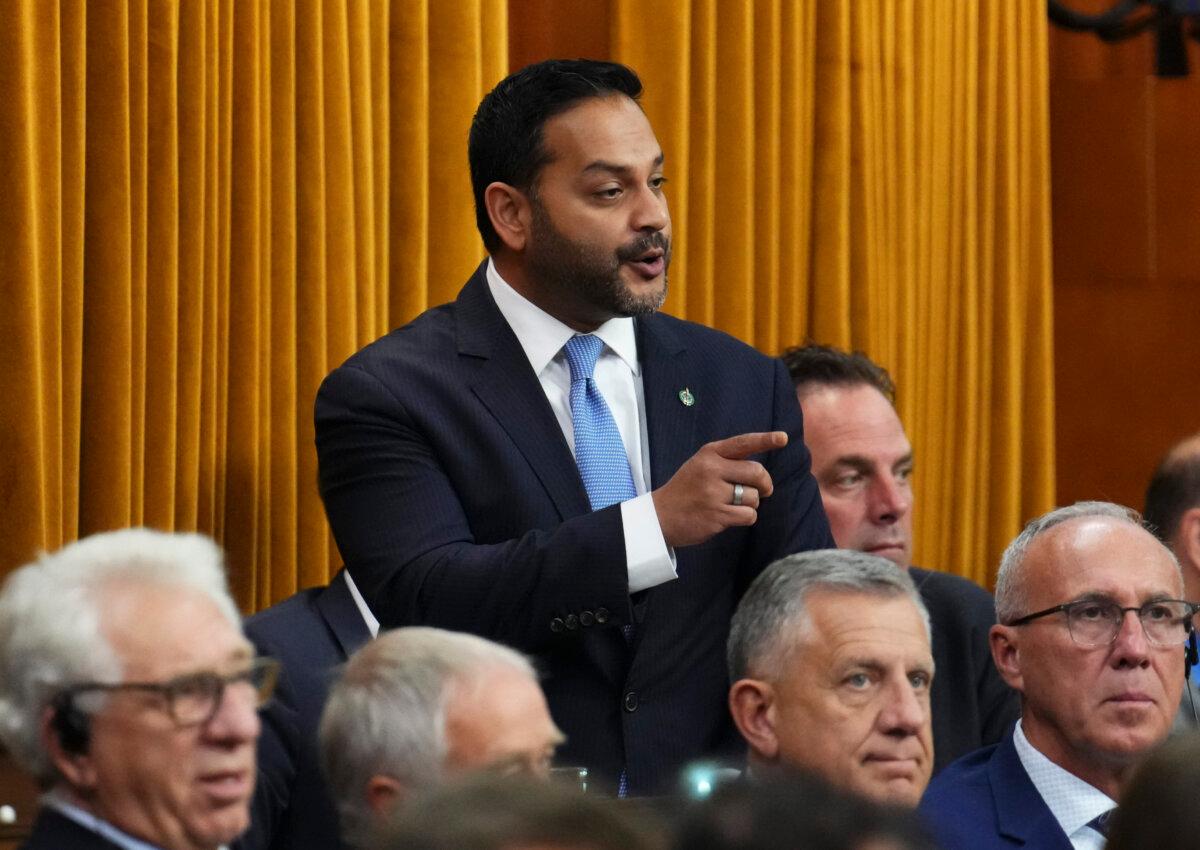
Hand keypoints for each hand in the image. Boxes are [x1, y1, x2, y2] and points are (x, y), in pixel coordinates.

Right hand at [651, 431, 785, 547]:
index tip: (783, 438)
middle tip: (763, 490)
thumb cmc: (686, 490)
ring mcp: (714, 493)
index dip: (766, 440)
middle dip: (765, 484)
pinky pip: (749, 515)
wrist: (659, 516)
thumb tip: (760, 472)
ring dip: (750, 504)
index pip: (743, 443)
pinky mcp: (717, 515)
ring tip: (732, 505)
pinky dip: (746, 518)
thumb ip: (726, 462)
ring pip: (754, 497)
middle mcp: (712, 470)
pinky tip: (730, 517)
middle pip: (757, 472)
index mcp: (709, 454)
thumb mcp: (700, 465)